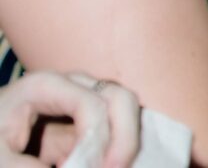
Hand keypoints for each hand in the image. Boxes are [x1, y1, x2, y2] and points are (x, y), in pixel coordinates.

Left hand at [0, 70, 141, 167]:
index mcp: (45, 87)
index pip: (91, 104)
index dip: (97, 138)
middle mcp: (72, 85)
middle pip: (119, 98)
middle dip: (124, 136)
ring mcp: (82, 100)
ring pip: (125, 112)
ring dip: (124, 143)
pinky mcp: (83, 121)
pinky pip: (114, 129)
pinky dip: (116, 149)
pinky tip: (103, 165)